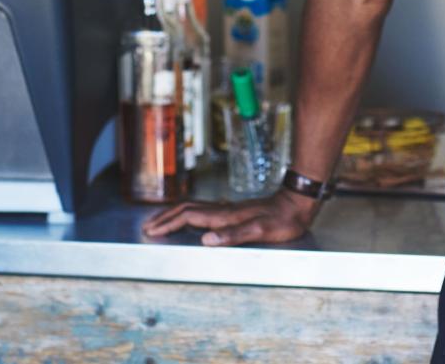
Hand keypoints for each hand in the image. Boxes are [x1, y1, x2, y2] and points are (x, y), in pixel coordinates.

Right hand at [142, 188, 320, 246]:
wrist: (297, 203)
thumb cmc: (282, 220)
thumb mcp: (261, 230)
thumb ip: (234, 235)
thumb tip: (206, 240)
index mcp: (225, 216)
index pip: (188, 217)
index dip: (168, 224)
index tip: (151, 231)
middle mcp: (223, 210)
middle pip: (185, 209)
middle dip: (164, 217)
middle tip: (147, 226)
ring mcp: (228, 209)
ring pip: (193, 207)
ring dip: (174, 214)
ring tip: (160, 221)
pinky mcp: (234, 211)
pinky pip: (202, 210)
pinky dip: (188, 214)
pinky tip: (189, 219)